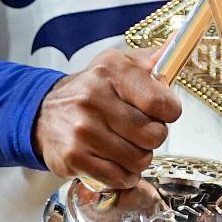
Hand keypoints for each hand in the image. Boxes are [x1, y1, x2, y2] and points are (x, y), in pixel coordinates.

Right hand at [34, 47, 180, 189]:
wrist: (43, 113)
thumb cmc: (91, 90)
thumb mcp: (118, 65)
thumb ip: (151, 59)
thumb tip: (178, 44)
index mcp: (111, 71)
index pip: (160, 103)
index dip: (168, 112)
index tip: (160, 112)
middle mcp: (94, 98)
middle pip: (153, 135)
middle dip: (152, 137)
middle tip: (139, 131)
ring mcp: (82, 130)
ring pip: (139, 160)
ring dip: (138, 158)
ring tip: (125, 146)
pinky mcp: (74, 157)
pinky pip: (119, 177)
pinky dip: (124, 175)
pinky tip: (115, 162)